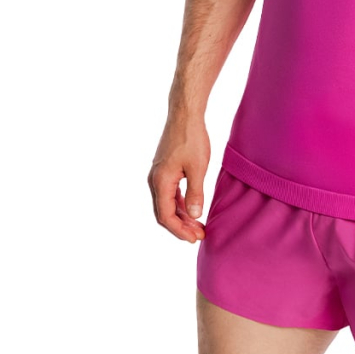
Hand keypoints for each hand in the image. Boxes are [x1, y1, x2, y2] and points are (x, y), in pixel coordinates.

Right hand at [148, 115, 210, 242]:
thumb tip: (195, 216)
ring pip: (167, 203)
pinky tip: (193, 208)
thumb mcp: (198, 167)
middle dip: (181, 226)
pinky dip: (181, 203)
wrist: (185, 114)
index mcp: (160, 181)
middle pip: (164, 212)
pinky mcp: (165, 169)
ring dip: (182, 216)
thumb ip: (196, 193)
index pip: (166, 216)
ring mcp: (158, 174)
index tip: (195, 238)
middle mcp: (155, 180)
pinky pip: (170, 193)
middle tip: (200, 235)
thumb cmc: (192, 138)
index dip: (179, 230)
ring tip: (198, 226)